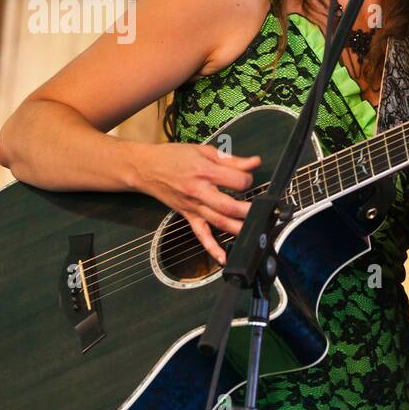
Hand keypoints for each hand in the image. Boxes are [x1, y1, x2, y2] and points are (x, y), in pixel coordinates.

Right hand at [132, 142, 260, 263]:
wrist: (146, 168)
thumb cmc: (174, 157)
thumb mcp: (204, 151)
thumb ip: (232, 160)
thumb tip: (255, 162)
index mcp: (205, 172)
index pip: (236, 181)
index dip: (248, 180)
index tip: (249, 179)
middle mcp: (199, 192)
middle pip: (228, 206)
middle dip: (248, 210)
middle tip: (262, 211)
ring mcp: (194, 207)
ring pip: (218, 222)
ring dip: (238, 229)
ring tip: (254, 232)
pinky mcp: (188, 216)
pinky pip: (201, 235)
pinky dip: (212, 248)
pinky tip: (223, 258)